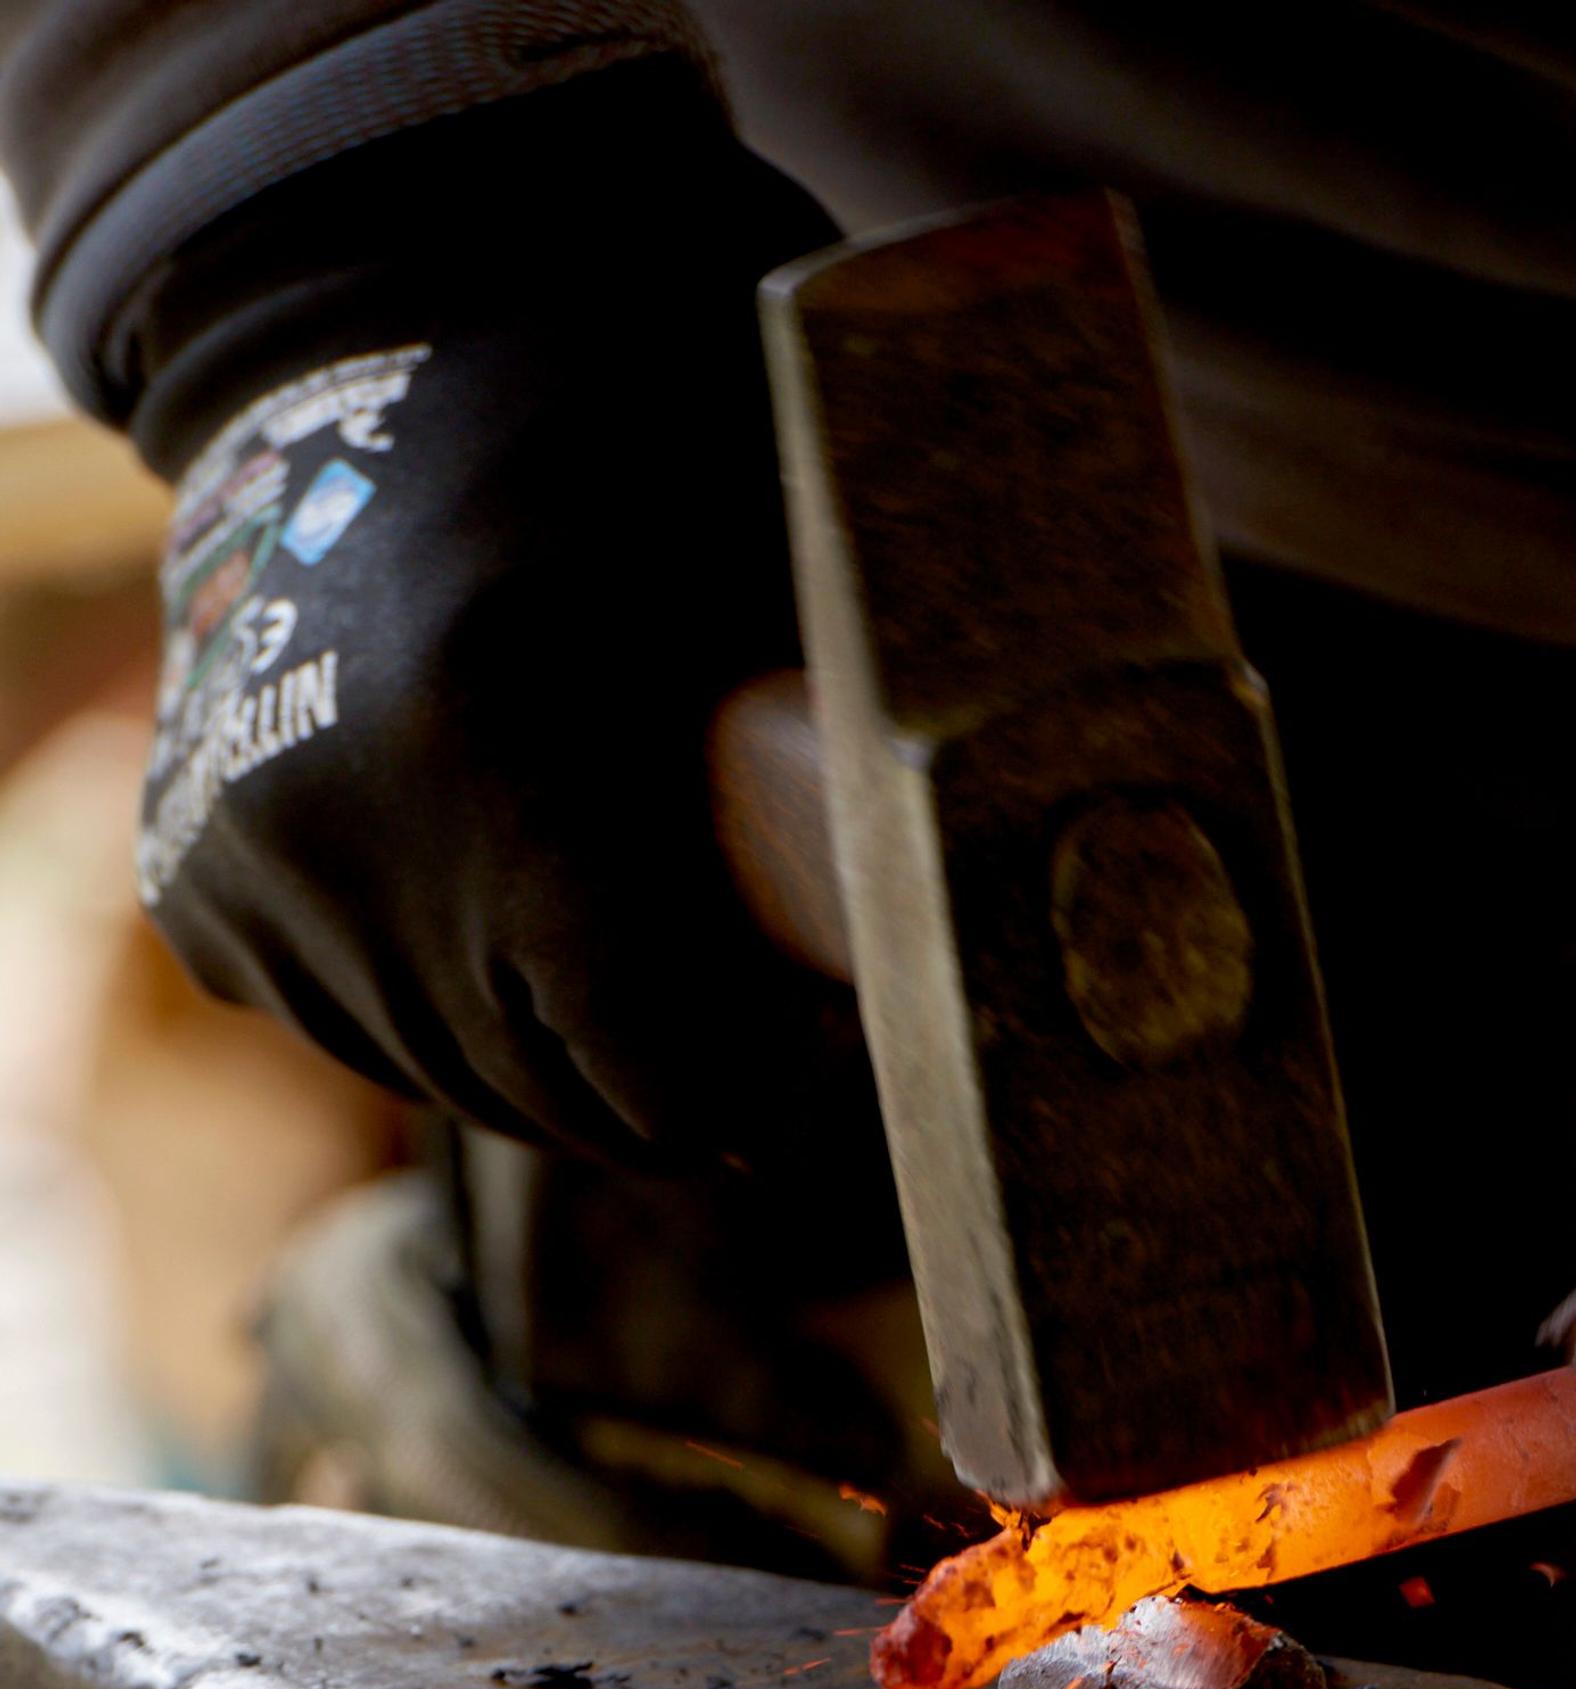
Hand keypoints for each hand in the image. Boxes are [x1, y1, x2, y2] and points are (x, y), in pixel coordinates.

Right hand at [128, 66, 850, 1167]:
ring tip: (633, 953)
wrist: (374, 300)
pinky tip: (503, 908)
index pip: (667, 1083)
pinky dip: (448, 1004)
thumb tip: (977, 928)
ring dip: (559, 1053)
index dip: (763, 1090)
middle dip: (671, 1082)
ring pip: (464, 1084)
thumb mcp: (784, 544)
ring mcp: (261, 874)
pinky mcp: (201, 886)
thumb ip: (863, 748)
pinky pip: (367, 1030)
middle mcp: (362, 845)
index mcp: (518, 766)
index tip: (816, 1046)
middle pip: (566, 1105)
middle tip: (749, 1015)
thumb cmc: (633, 411)